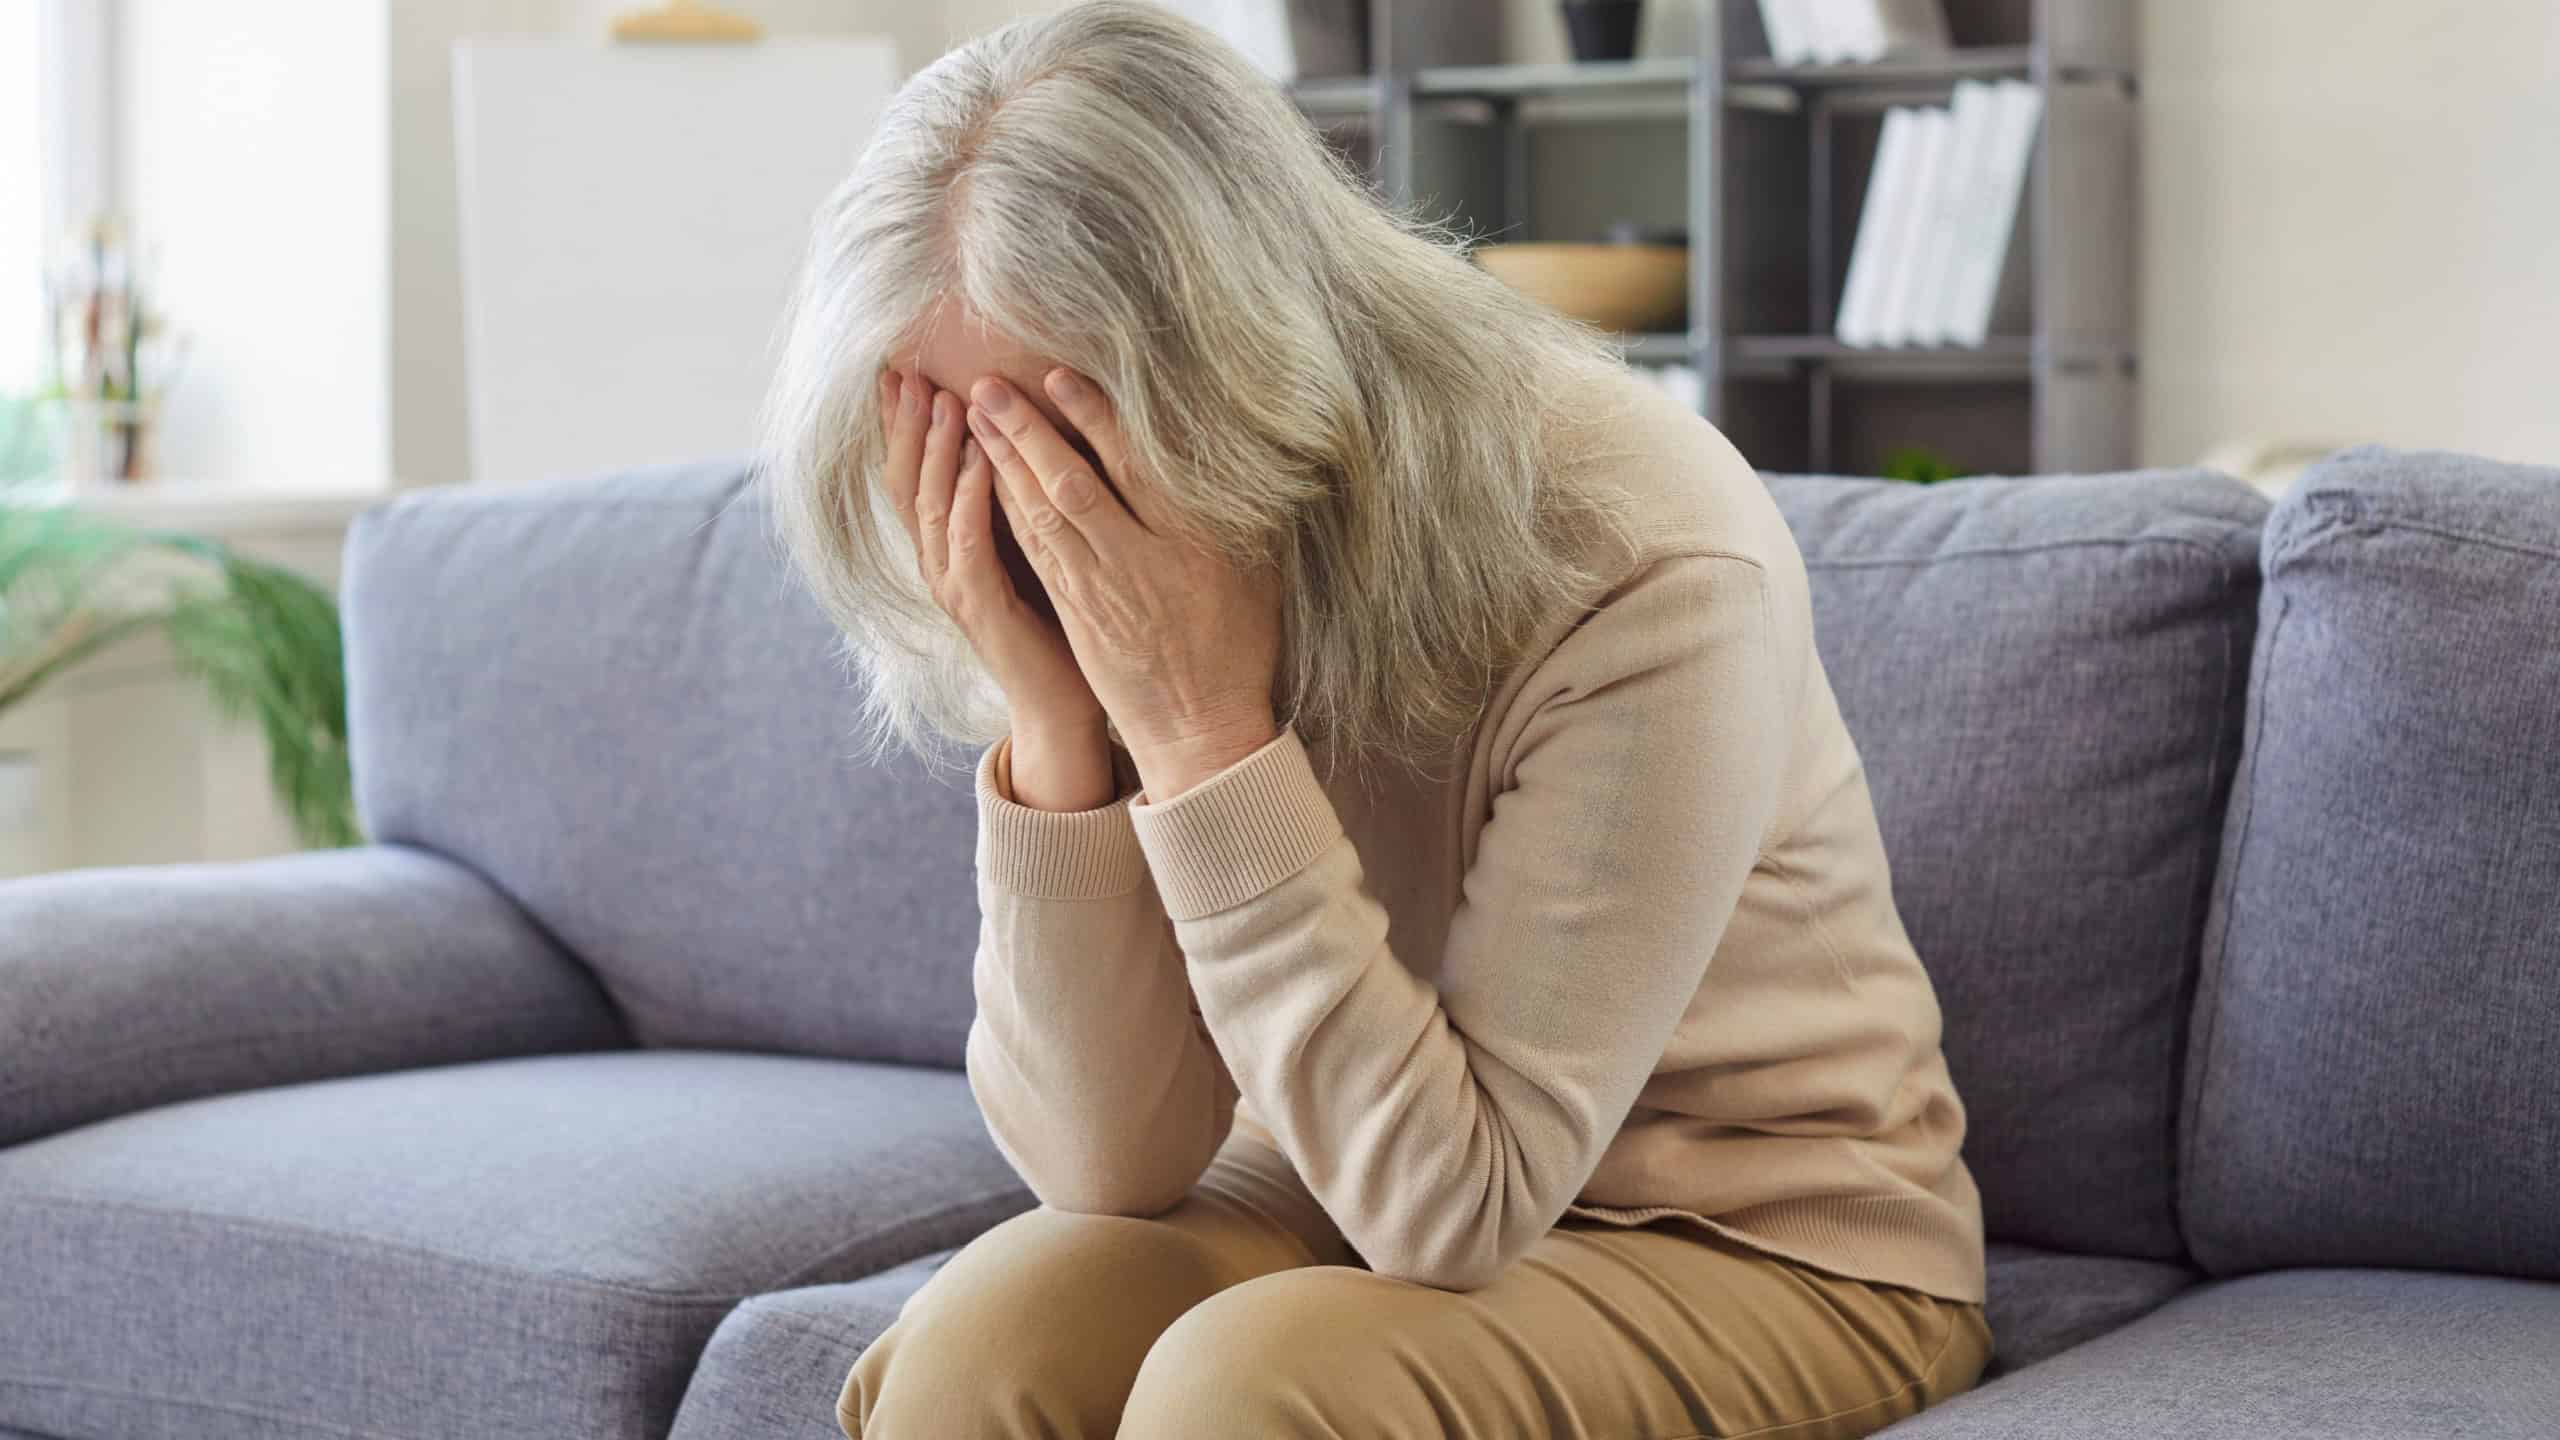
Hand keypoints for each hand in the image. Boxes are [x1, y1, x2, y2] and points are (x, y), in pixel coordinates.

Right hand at [879, 369, 1112, 811]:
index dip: (903, 422)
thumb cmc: (1055, 620)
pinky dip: (971, 499)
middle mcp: (939, 562)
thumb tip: (1022, 435)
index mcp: (948, 545)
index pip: (914, 472)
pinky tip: (981, 461)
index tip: (903, 368)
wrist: (1063, 704)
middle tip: (906, 369)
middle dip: (906, 424)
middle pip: (907, 481)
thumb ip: (1016, 498)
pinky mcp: (981, 610)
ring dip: (936, 451)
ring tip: (941, 399)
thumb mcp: (1031, 546)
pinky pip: (968, 545)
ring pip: (930, 507)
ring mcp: (954, 587)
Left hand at [964, 369, 1282, 801]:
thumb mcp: (1258, 575)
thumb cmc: (1237, 648)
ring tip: (977, 417)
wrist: (1202, 731)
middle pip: (1070, 483)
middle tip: (987, 386)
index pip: (1130, 467)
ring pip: (1041, 515)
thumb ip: (1235, 515)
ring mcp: (1097, 589)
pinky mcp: (1074, 613)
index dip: (1091, 419)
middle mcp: (1135, 560)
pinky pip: (1034, 551)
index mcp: (1188, 542)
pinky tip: (987, 480)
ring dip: (1004, 463)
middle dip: (1025, 431)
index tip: (1058, 378)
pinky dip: (1007, 509)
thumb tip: (1232, 455)